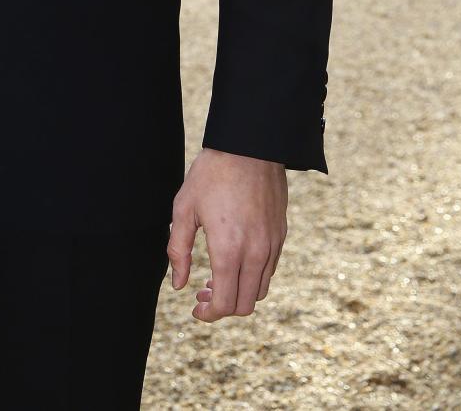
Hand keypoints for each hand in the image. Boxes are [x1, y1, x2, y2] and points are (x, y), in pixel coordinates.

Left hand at [167, 147, 287, 320]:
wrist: (249, 145)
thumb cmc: (212, 173)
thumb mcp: (184, 208)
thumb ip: (179, 250)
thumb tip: (179, 284)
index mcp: (228, 250)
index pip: (224, 304)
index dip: (208, 314)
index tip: (195, 308)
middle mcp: (255, 253)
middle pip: (245, 305)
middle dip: (222, 308)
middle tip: (202, 294)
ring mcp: (272, 245)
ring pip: (260, 291)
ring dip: (239, 294)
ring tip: (217, 279)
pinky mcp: (281, 234)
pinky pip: (270, 270)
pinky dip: (253, 278)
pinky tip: (235, 262)